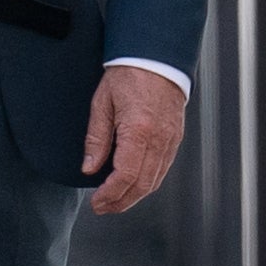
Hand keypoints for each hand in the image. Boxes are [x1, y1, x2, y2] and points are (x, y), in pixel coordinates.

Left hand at [80, 66, 185, 216]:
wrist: (156, 56)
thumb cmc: (128, 74)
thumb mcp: (102, 103)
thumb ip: (96, 139)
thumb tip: (90, 168)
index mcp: (139, 130)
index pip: (125, 175)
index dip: (110, 195)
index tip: (97, 202)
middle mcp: (159, 139)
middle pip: (142, 185)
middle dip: (121, 202)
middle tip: (102, 208)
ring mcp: (171, 139)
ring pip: (155, 181)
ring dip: (134, 196)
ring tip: (114, 201)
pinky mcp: (175, 138)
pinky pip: (163, 169)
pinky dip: (147, 182)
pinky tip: (133, 184)